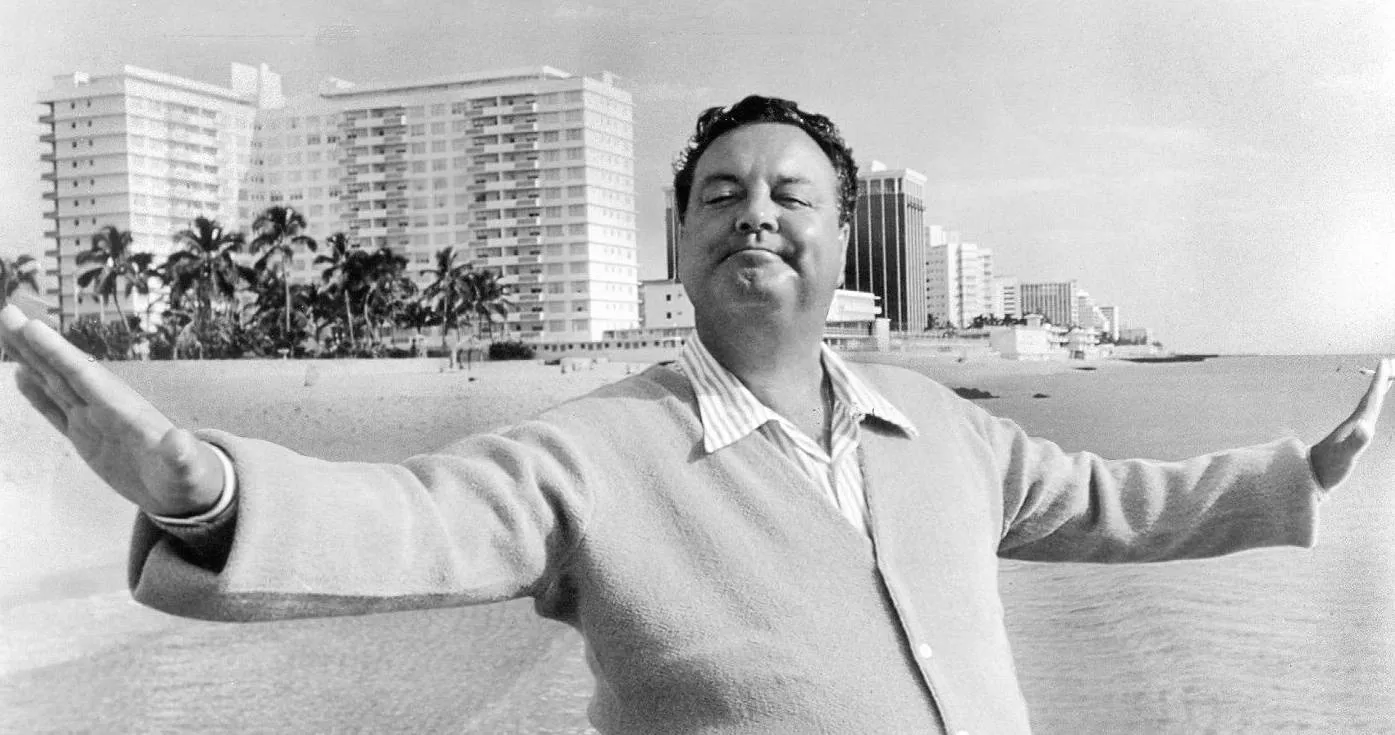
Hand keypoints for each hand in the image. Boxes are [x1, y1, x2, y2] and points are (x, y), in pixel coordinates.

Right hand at [0, 305, 223, 515]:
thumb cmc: (189, 478)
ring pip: (55, 384)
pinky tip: (22, 375)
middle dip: (36, 345)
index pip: (86, 376)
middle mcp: (106, 408)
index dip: (59, 353)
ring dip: (32, 360)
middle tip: (8, 313)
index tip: (34, 327)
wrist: (186, 490)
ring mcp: (94, 421)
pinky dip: (37, 393)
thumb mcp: (186, 470)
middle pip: (64, 371)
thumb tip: (180, 441)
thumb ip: (180, 456)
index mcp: (125, 411)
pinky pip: (56, 410)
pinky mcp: (87, 437)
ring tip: (9, 332)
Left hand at [1309, 357, 1392, 489]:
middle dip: (1381, 382)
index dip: (1379, 382)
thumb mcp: (1345, 455)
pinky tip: (1371, 412)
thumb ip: (1356, 442)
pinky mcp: (1349, 438)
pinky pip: (1364, 417)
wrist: (1309, 476)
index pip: (1370, 399)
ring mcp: (1351, 430)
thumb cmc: (1329, 468)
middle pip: (1370, 398)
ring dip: (1377, 393)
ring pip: (1367, 406)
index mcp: (1356, 424)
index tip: (1384, 362)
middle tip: (1390, 363)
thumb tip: (1367, 426)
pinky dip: (1371, 408)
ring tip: (1385, 381)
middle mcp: (1353, 424)